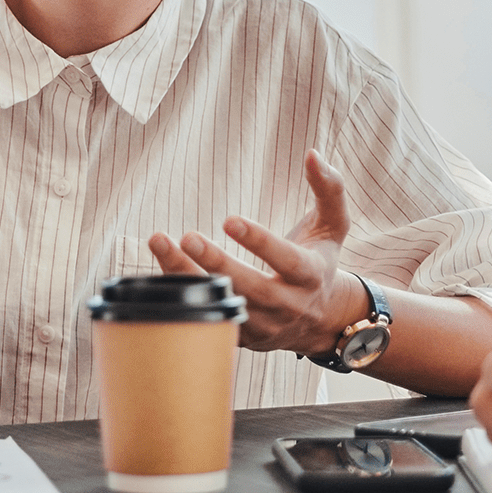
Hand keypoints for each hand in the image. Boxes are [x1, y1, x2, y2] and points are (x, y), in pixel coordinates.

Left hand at [145, 151, 366, 355]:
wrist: (321, 320)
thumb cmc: (319, 261)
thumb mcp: (333, 225)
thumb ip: (329, 189)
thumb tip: (312, 154)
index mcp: (310, 275)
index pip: (286, 260)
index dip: (259, 242)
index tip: (229, 220)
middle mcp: (288, 305)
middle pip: (250, 288)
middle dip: (218, 263)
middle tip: (187, 237)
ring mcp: (264, 326)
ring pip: (223, 306)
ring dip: (188, 277)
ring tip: (160, 244)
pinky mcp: (242, 338)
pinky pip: (209, 320)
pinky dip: (182, 298)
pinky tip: (159, 270)